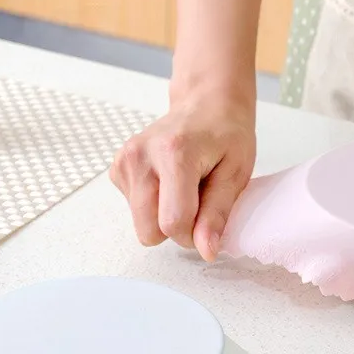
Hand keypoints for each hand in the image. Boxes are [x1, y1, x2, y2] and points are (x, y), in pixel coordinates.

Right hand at [110, 92, 255, 260]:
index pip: (172, 223)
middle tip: (197, 202)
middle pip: (149, 230)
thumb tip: (206, 251)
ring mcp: (124, 161)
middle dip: (176, 230)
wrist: (206, 103)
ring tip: (185, 186)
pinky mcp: (118, 169)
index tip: (208, 222)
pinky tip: (169, 181)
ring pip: (142, 225)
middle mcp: (140, 156)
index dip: (193, 235)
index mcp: (173, 154)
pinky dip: (155, 205)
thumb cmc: (226, 134)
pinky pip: (136, 211)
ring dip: (165, 216)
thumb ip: (217, 215)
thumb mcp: (235, 174)